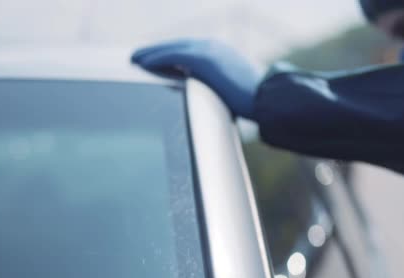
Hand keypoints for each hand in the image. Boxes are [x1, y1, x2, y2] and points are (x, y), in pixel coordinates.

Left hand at [131, 39, 260, 117]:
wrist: (268, 101)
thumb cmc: (255, 104)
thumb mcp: (233, 94)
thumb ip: (218, 93)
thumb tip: (212, 106)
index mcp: (222, 54)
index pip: (190, 50)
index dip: (170, 54)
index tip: (156, 61)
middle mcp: (215, 47)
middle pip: (178, 46)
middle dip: (157, 51)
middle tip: (138, 56)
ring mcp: (210, 51)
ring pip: (172, 48)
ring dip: (151, 53)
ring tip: (135, 60)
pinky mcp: (204, 59)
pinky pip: (173, 56)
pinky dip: (156, 59)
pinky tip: (143, 64)